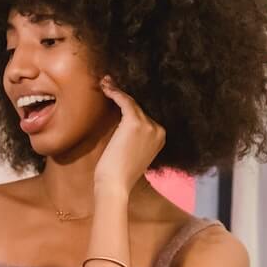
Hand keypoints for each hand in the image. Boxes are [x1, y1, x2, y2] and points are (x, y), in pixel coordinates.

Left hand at [93, 77, 165, 195]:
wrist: (115, 184)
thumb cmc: (118, 172)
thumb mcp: (132, 152)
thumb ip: (135, 138)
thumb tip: (123, 125)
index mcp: (160, 137)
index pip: (144, 115)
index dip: (130, 103)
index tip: (117, 94)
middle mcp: (158, 130)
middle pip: (139, 107)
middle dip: (124, 95)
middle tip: (109, 84)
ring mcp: (149, 126)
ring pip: (132, 102)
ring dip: (117, 90)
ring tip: (105, 82)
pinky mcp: (136, 123)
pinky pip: (125, 101)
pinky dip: (115, 93)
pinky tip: (106, 87)